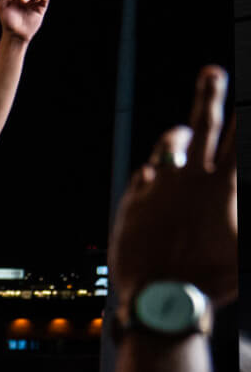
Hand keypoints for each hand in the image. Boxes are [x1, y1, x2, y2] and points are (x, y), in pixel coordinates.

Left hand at [110, 66, 236, 305]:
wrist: (160, 299)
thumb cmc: (213, 279)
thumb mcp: (242, 246)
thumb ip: (240, 215)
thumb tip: (234, 195)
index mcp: (223, 185)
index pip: (238, 136)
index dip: (244, 114)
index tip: (244, 88)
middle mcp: (189, 178)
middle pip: (203, 124)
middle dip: (210, 95)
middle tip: (212, 72)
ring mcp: (157, 187)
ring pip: (167, 147)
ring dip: (177, 137)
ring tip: (183, 132)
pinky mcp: (132, 202)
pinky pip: (144, 176)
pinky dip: (155, 173)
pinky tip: (158, 176)